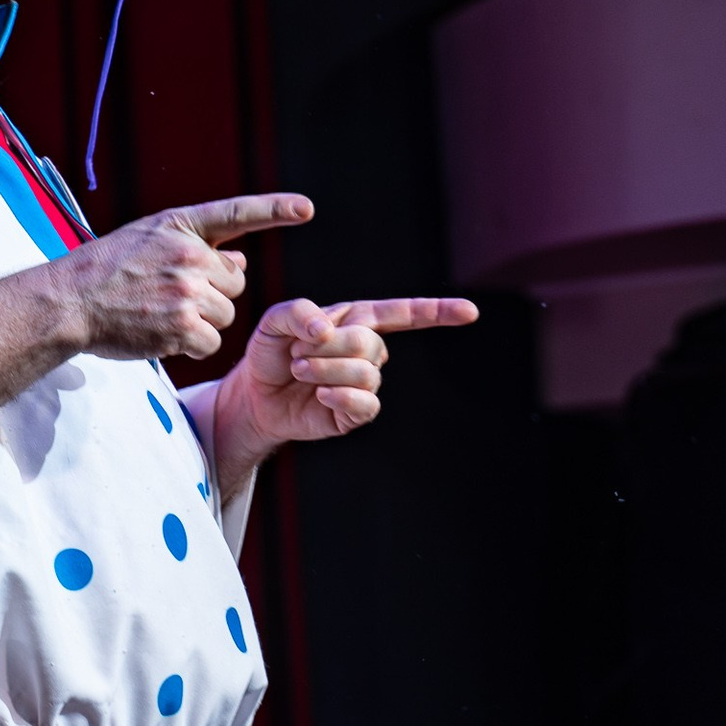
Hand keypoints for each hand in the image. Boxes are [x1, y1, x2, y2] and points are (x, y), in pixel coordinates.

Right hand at [36, 194, 314, 362]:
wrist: (69, 302)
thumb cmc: (107, 271)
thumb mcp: (150, 243)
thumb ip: (197, 249)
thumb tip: (242, 264)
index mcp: (181, 226)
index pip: (237, 213)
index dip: (275, 209)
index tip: (306, 209)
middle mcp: (188, 254)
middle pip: (235, 284)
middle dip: (213, 294)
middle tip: (171, 295)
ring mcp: (186, 291)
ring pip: (225, 315)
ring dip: (202, 322)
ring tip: (161, 313)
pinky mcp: (180, 326)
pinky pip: (210, 342)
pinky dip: (190, 345)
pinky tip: (161, 334)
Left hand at [211, 292, 478, 491]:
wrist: (254, 394)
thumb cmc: (269, 352)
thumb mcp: (274, 321)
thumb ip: (298, 313)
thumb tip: (326, 331)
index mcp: (357, 319)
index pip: (403, 313)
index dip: (437, 312)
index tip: (471, 312)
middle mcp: (367, 349)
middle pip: (370, 343)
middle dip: (328, 348)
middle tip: (296, 355)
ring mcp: (363, 382)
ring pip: (365, 373)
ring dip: (325, 371)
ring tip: (300, 372)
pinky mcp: (355, 413)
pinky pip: (364, 404)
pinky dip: (339, 396)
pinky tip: (320, 396)